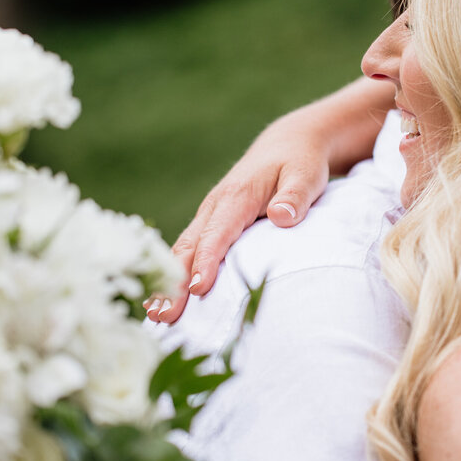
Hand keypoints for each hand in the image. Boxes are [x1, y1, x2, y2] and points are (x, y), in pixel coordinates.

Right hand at [147, 77, 393, 323]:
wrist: (286, 144)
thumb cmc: (299, 163)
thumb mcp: (305, 175)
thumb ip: (295, 196)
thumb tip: (281, 215)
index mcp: (236, 197)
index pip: (217, 235)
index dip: (206, 262)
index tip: (198, 290)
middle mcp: (214, 207)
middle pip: (189, 248)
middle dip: (174, 283)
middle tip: (163, 317)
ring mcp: (208, 215)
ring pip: (183, 251)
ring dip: (167, 282)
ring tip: (155, 316)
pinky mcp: (209, 223)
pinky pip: (188, 251)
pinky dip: (174, 275)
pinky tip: (164, 300)